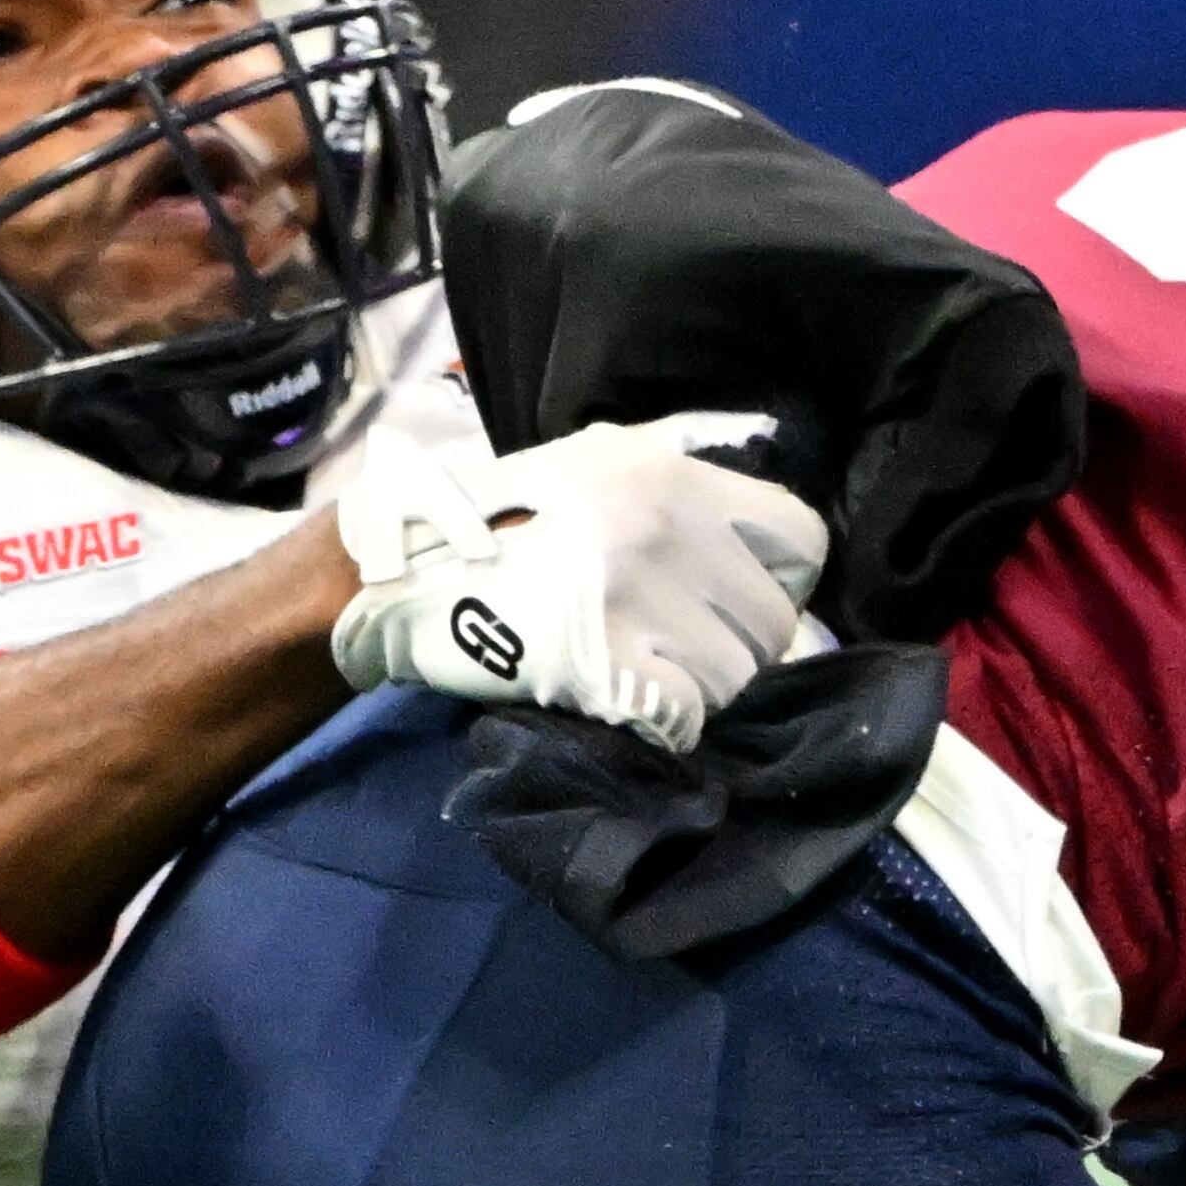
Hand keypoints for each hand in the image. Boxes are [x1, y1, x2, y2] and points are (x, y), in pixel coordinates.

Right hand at [332, 415, 828, 751]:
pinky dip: (660, 724)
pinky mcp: (604, 665)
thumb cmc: (485, 518)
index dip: (781, 581)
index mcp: (669, 474)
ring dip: (697, 690)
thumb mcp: (582, 461)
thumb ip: (668, 478)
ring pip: (733, 679)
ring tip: (639, 671)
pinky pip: (683, 717)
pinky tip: (617, 700)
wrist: (384, 575)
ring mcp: (637, 599)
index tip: (740, 601)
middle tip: (684, 651)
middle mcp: (666, 528)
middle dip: (737, 647)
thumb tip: (748, 508)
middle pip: (772, 622)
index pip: (801, 539)